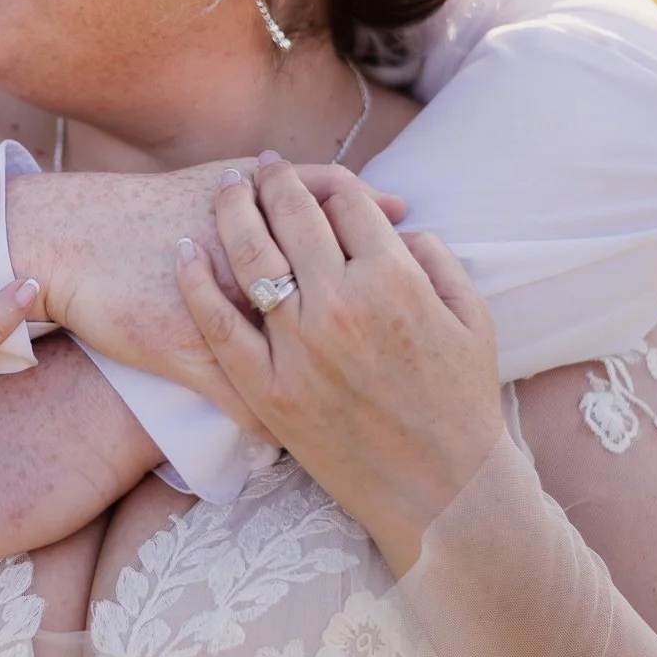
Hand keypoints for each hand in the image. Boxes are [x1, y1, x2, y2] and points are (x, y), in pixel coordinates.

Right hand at [13, 161, 404, 437]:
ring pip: (310, 393)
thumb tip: (398, 207)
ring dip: (339, 408)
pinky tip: (295, 445)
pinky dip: (278, 436)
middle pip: (353, 349)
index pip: (380, 295)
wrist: (82, 239)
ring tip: (365, 419)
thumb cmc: (165, 204)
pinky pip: (252, 418)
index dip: (406, 320)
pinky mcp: (201, 370)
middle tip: (411, 390)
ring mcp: (240, 337)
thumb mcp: (254, 183)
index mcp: (305, 252)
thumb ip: (323, 187)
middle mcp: (279, 297)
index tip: (418, 338)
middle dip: (387, 372)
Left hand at [172, 155, 501, 574]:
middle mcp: (340, 304)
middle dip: (277, 181)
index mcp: (394, 280)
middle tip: (263, 165)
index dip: (333, 184)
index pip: (347, 205)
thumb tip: (394, 227)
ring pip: (250, 256)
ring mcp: (298, 348)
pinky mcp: (266, 390)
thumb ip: (434, 258)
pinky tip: (184, 251)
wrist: (441, 491)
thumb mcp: (472, 317)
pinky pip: (217, 325)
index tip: (319, 177)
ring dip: (232, 209)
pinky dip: (195, 282)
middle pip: (294, 217)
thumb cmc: (463, 403)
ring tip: (226, 187)